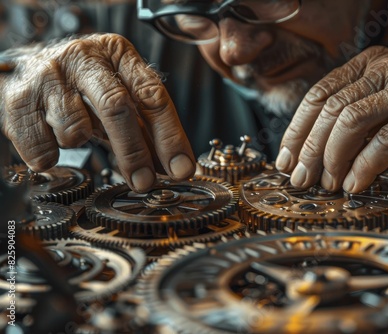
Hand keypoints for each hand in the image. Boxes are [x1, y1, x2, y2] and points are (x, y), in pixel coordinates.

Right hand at [0, 33, 194, 191]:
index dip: (170, 136)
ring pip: (76, 129)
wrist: (23, 70)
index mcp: (117, 53)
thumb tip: (170, 166)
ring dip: (81, 143)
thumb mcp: (117, 91)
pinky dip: (52, 155)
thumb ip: (144, 125)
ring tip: (77, 131)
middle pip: (116, 108)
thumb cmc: (80, 84)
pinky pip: (44, 149)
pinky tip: (52, 138)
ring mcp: (48, 76)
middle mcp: (83, 58)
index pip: (152, 96)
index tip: (181, 169)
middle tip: (144, 182)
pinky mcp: (18, 101)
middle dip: (134, 152)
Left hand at [275, 46, 387, 192]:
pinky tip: (355, 184)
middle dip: (311, 150)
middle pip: (332, 109)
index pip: (319, 94)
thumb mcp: (381, 109)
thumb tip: (306, 155)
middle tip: (302, 178)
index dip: (298, 130)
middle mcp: (387, 68)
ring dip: (334, 159)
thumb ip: (348, 122)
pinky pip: (387, 141)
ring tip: (329, 183)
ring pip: (353, 121)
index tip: (286, 159)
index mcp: (368, 65)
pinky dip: (365, 167)